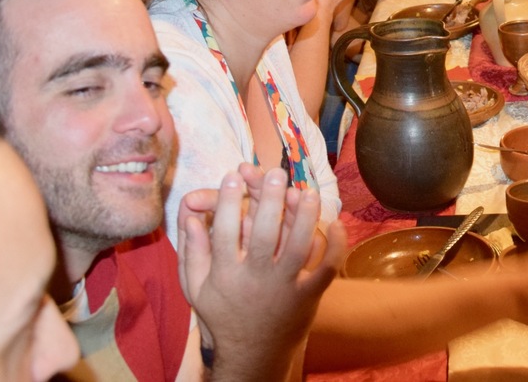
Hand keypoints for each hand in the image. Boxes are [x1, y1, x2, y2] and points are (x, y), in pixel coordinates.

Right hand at [178, 166, 345, 376]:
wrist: (252, 355)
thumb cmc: (224, 315)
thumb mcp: (198, 288)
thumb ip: (193, 252)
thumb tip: (190, 216)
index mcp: (227, 273)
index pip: (224, 230)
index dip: (227, 200)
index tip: (232, 174)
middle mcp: (256, 278)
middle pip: (263, 233)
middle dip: (269, 200)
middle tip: (274, 173)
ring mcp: (285, 287)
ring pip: (298, 247)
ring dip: (305, 217)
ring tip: (307, 190)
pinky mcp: (308, 296)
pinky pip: (325, 269)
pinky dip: (335, 247)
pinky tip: (336, 224)